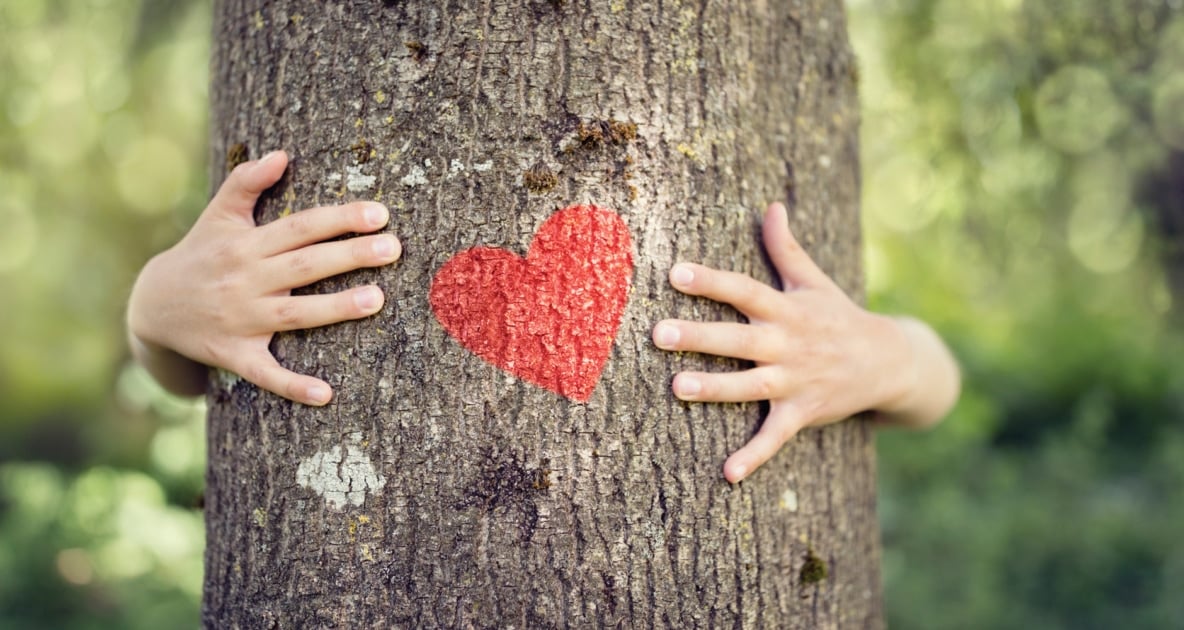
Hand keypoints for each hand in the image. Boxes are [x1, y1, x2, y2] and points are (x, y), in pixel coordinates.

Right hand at [126, 150, 401, 405]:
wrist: (151, 308)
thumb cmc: (200, 254)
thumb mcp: (217, 216)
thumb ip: (246, 183)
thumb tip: (281, 154)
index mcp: (246, 244)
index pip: (300, 228)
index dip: (339, 219)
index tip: (380, 214)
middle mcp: (245, 280)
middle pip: (305, 266)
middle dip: (350, 256)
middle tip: (393, 248)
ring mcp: (240, 320)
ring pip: (294, 315)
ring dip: (335, 309)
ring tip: (377, 300)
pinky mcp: (233, 355)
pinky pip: (266, 373)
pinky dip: (293, 385)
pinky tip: (326, 394)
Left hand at [653, 202, 922, 482]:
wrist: (890, 362)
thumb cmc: (839, 317)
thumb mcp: (814, 282)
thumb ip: (786, 248)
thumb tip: (771, 206)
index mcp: (787, 309)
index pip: (745, 290)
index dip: (711, 282)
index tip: (675, 272)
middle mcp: (788, 344)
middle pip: (739, 338)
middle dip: (700, 335)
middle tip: (659, 332)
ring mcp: (795, 380)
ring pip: (749, 385)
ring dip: (715, 388)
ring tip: (677, 387)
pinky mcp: (802, 413)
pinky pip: (776, 437)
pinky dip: (754, 457)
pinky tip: (727, 474)